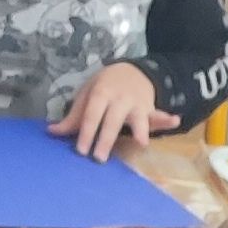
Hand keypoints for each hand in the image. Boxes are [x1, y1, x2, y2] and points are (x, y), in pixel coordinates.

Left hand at [54, 62, 175, 159]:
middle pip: (113, 121)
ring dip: (140, 129)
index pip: (92, 114)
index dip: (86, 132)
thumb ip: (74, 116)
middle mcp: (120, 99)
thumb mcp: (87, 94)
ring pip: (139, 118)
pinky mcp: (150, 109)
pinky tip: (174, 120)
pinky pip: (159, 115)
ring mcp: (137, 104)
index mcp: (101, 92)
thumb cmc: (105, 86)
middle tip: (99, 158)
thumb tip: (52, 132)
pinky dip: (167, 118)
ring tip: (141, 142)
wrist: (132, 69)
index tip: (81, 150)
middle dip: (106, 138)